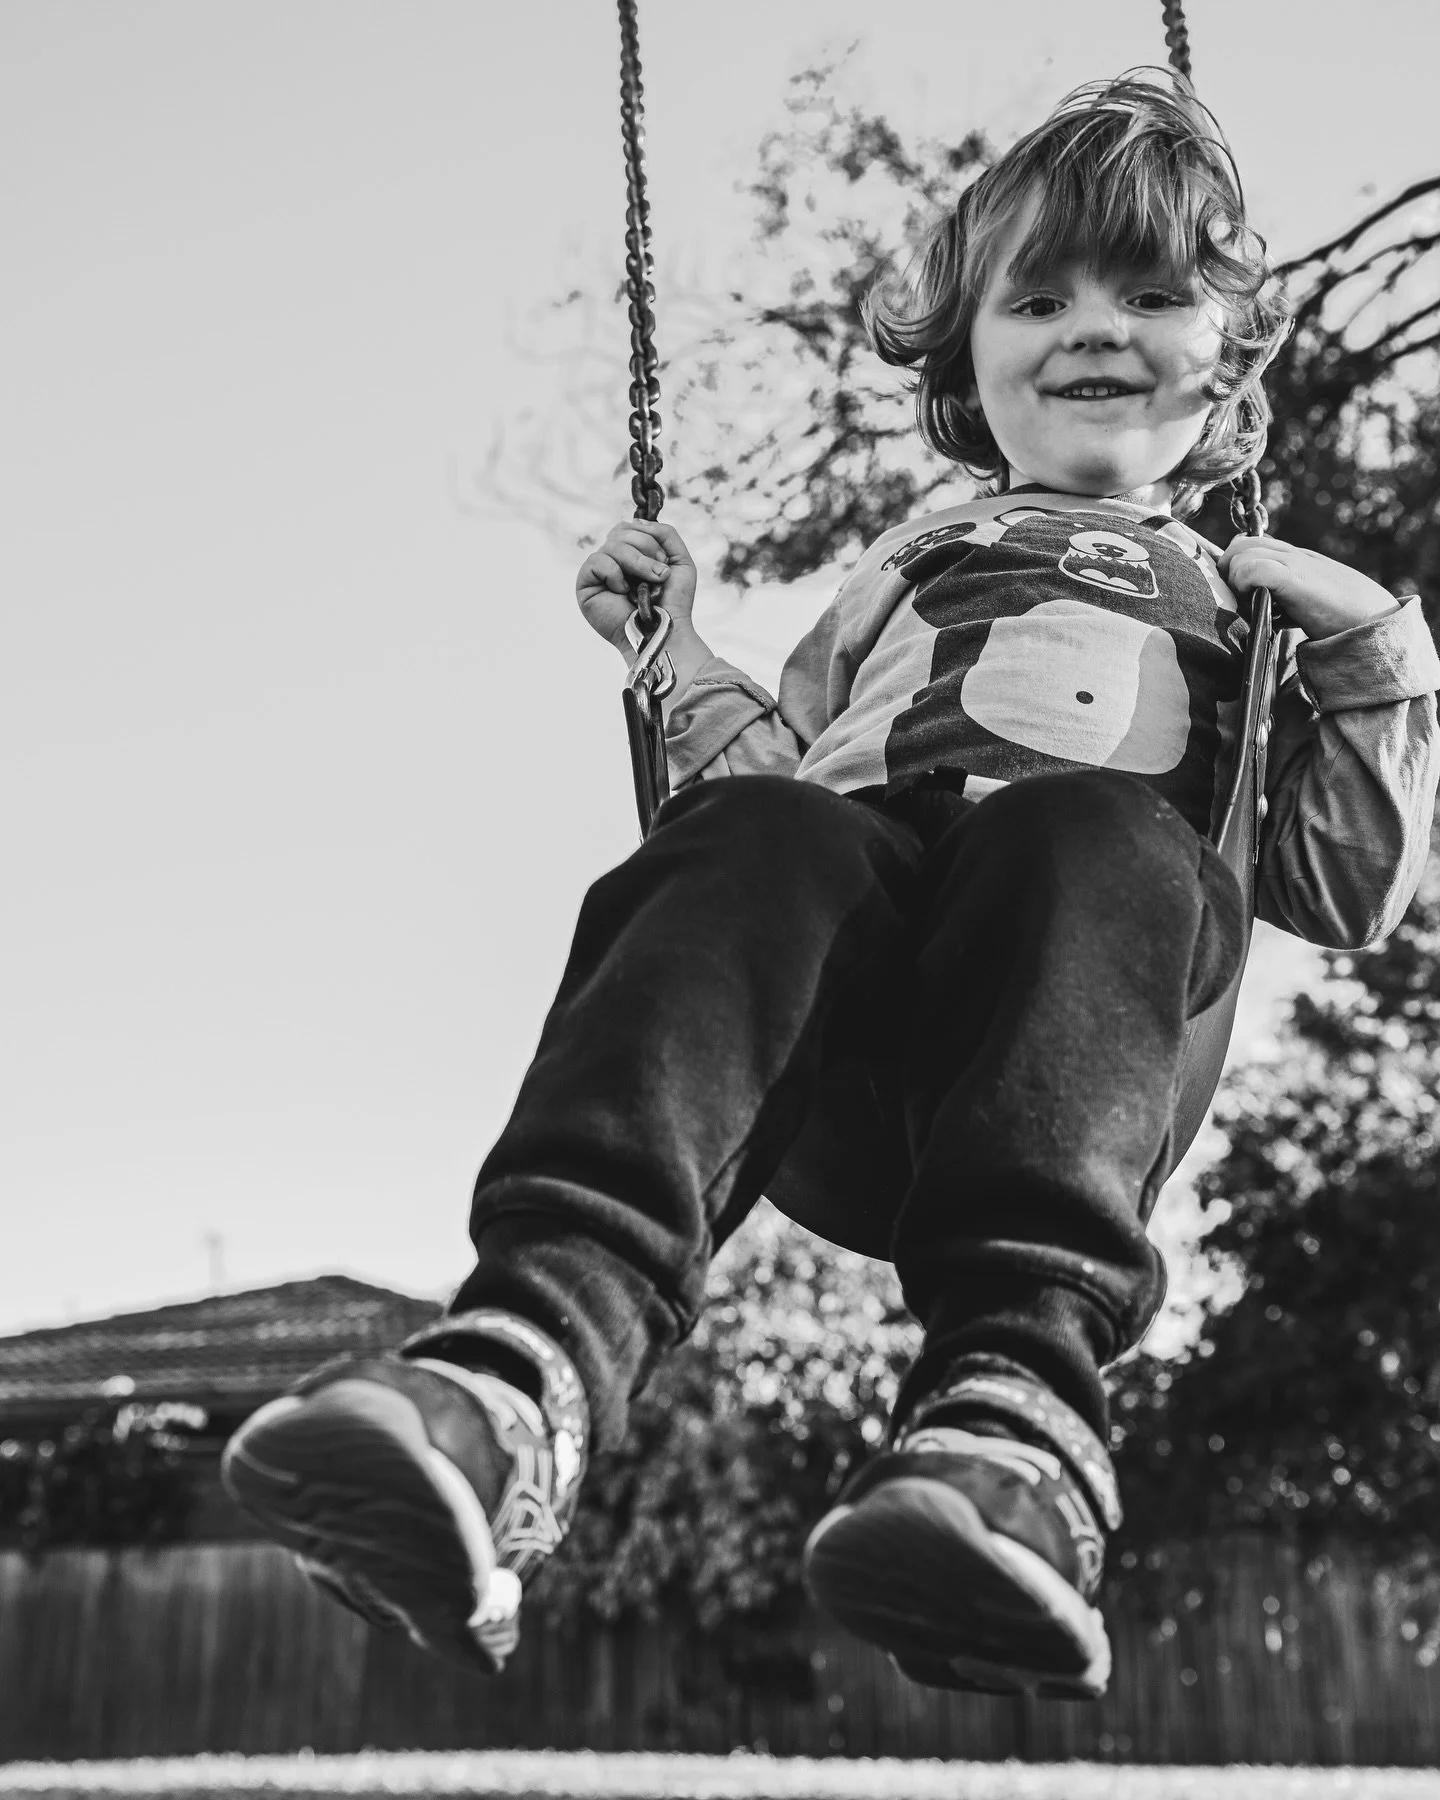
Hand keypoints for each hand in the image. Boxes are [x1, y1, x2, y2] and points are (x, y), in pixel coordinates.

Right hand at [576, 519, 698, 655]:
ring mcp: (599, 572)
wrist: (665, 631)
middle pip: (621, 532)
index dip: (649, 538)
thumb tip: (637, 521)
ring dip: (636, 563)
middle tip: (659, 576)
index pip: (630, 527)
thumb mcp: (679, 560)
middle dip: (646, 550)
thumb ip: (665, 533)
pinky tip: (623, 592)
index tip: (665, 563)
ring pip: (612, 545)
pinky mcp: (586, 584)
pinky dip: (615, 574)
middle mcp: (613, 560)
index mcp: (631, 553)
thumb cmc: (673, 602)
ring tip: (647, 585)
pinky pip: (596, 561)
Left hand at [1217, 534, 1400, 639]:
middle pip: (1241, 544)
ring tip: (1247, 604)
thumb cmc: (1345, 618)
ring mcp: (1295, 563)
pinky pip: (1253, 568)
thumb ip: (1288, 600)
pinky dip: (1244, 583)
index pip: (1253, 546)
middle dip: (1228, 571)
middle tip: (1236, 599)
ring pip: (1242, 551)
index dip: (1236, 566)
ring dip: (1235, 579)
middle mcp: (1294, 555)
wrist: (1377, 621)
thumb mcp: (1310, 602)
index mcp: (1298, 559)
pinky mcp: (1294, 577)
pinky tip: (1255, 604)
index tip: (1237, 593)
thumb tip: (1266, 615)